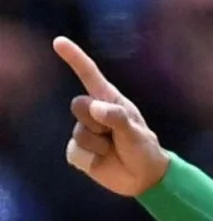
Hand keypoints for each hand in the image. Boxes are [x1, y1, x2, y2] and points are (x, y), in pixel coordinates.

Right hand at [53, 36, 168, 196]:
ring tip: (113, 150)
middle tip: (114, 135)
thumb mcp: (135, 132)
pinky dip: (90, 159)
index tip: (59, 42)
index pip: (89, 75)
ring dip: (98, 145)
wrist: (144, 178)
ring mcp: (84, 130)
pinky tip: (102, 161)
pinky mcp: (79, 150)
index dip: (74, 58)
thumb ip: (116, 117)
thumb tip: (95, 107)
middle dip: (96, 121)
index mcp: (108, 100)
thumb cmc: (143, 149)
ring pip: (79, 133)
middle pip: (78, 106)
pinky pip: (75, 151)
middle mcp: (93, 112)